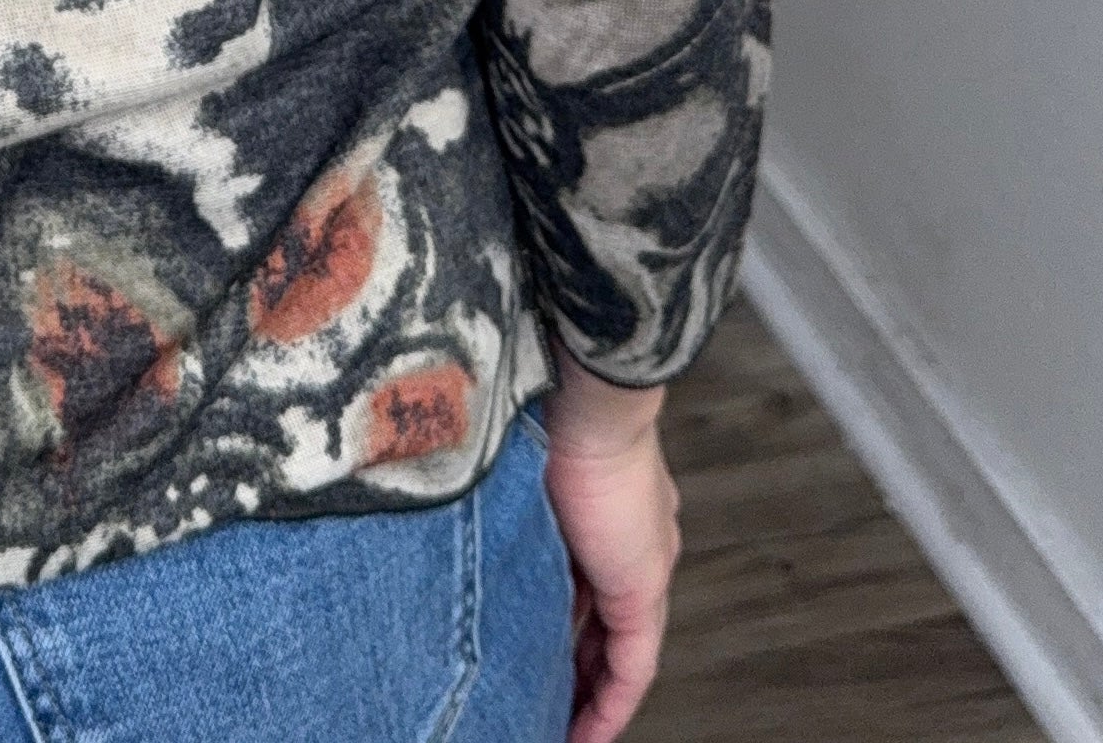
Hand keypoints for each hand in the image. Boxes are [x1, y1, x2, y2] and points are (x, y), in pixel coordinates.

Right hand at [542, 353, 679, 742]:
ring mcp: (642, 568)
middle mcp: (631, 543)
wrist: (585, 394)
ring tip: (561, 729)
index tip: (536, 655)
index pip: (585, 588)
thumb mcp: (520, 464)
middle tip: (543, 704)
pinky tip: (586, 734)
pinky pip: (630, 670)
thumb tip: (459, 503)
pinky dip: (608, 706)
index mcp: (604, 511)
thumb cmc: (545, 404)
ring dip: (588, 695)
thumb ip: (507, 496)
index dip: (563, 628)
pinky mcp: (642, 591)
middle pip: (602, 627)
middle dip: (573, 672)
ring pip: (616, 653)